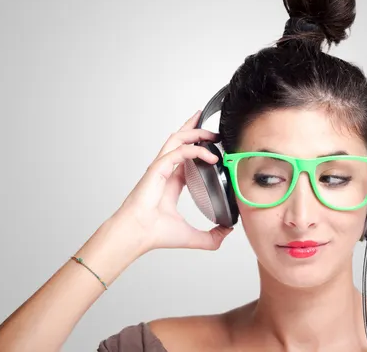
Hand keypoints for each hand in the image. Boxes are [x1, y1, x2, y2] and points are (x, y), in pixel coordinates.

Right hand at [111, 110, 233, 253]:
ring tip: (212, 133)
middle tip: (214, 131)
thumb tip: (227, 231)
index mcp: (170, 184)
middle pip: (179, 142)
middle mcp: (165, 172)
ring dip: (196, 132)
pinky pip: (179, 151)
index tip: (214, 149)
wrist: (138, 234)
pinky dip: (196, 150)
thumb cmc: (154, 233)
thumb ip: (211, 236)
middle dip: (196, 131)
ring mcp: (161, 168)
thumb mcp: (191, 235)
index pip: (185, 159)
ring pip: (177, 139)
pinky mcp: (159, 168)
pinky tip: (210, 156)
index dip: (199, 151)